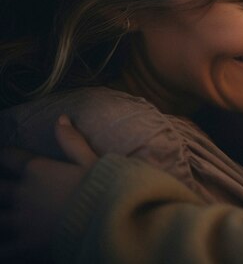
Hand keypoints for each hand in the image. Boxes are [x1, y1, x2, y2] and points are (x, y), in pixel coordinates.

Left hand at [0, 115, 97, 261]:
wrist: (108, 221)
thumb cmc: (102, 189)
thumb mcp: (90, 160)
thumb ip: (71, 140)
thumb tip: (61, 117)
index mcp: (38, 170)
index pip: (9, 157)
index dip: (4, 156)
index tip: (3, 157)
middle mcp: (24, 193)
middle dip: (0, 186)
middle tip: (4, 188)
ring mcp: (21, 219)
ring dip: (0, 215)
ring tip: (5, 215)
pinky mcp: (24, 243)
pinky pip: (2, 248)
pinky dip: (2, 246)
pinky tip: (5, 245)